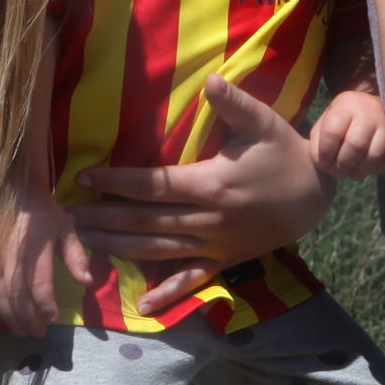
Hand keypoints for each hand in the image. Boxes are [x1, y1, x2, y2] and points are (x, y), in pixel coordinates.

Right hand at [0, 192, 97, 333]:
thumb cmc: (45, 214)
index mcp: (36, 250)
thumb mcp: (66, 229)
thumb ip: (76, 256)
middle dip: (27, 319)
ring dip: (9, 317)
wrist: (18, 194)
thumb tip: (87, 282)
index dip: (45, 306)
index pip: (39, 285)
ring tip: (21, 331)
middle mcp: (13, 258)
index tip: (53, 318)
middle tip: (37, 333)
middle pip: (17, 297)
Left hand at [71, 76, 333, 314]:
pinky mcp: (224, 261)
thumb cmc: (284, 153)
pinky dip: (168, 294)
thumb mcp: (264, 123)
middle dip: (104, 218)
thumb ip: (234, 103)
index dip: (116, 182)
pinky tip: (142, 304)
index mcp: (212, 185)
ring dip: (119, 247)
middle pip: (146, 222)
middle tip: (68, 217)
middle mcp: (209, 220)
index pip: (153, 185)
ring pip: (158, 250)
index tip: (84, 179)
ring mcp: (215, 245)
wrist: (316, 195)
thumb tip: (211, 79)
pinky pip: (192, 280)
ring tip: (85, 242)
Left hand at [311, 85, 384, 178]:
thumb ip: (317, 144)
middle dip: (342, 165)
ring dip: (357, 171)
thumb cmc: (343, 120)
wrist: (372, 110)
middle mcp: (369, 110)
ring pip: (373, 156)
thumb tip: (322, 164)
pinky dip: (371, 170)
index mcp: (346, 103)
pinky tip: (363, 168)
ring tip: (349, 173)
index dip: (325, 153)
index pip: (333, 132)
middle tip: (336, 173)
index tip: (323, 162)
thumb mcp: (325, 124)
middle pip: (355, 145)